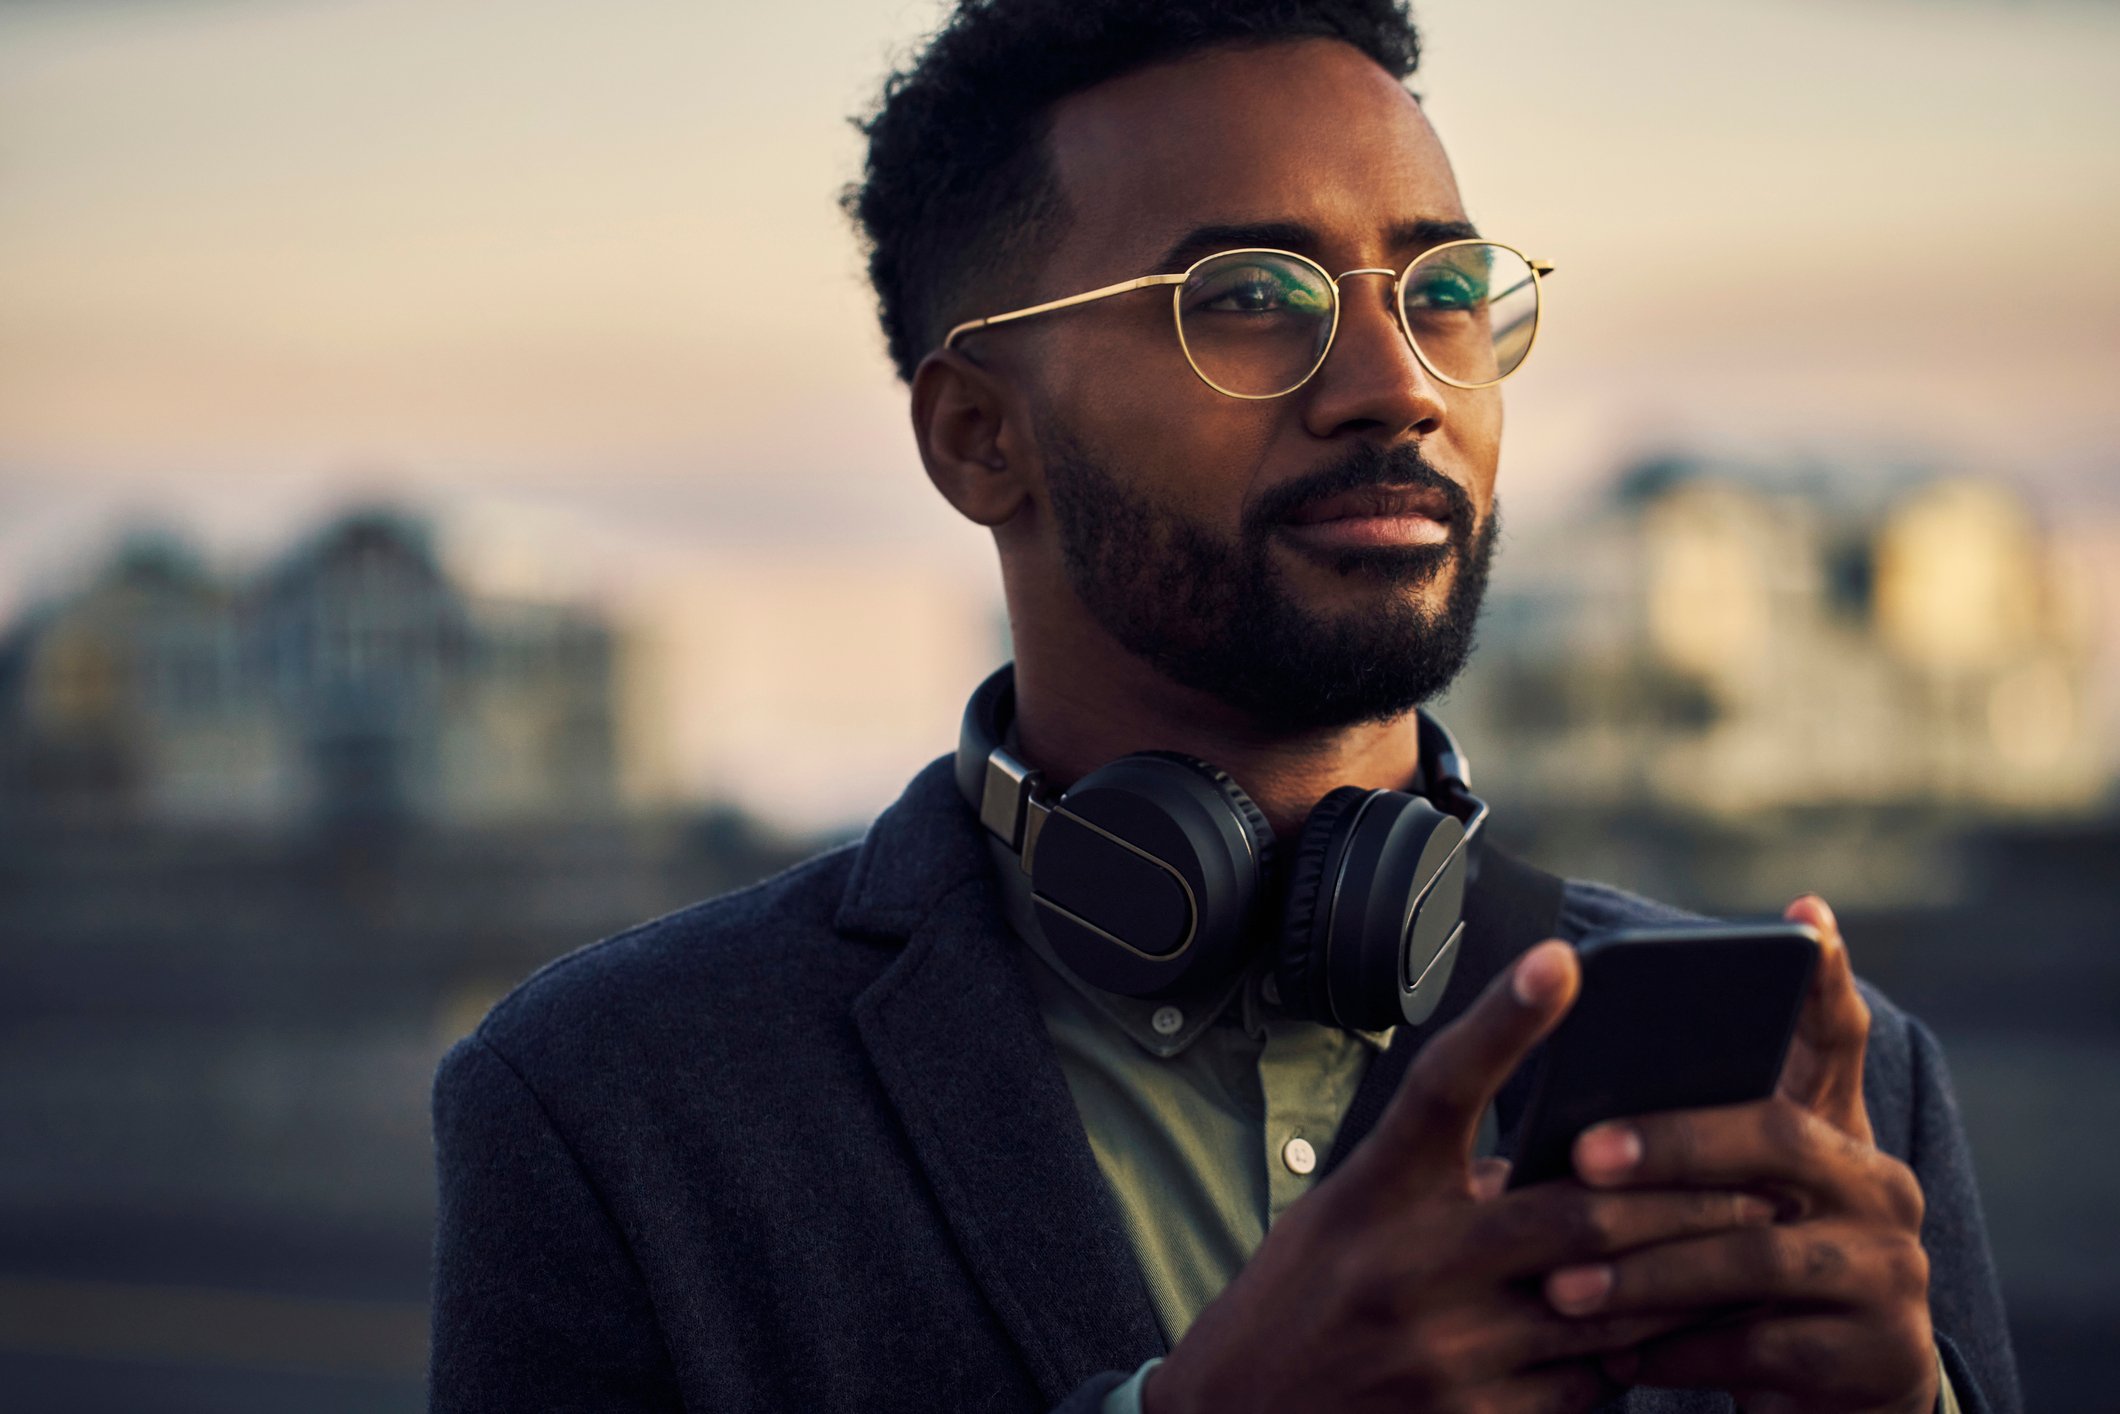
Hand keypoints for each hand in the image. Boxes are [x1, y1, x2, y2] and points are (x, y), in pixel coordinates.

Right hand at [1146, 941, 1780, 1413]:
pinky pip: (1584, 1387)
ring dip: (1679, 1281)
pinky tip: (1660, 1339)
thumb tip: (1555, 1165)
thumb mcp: (1348, 1217)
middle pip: (1574, 1210)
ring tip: (1744, 1255)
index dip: (1503, 1019)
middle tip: (1756, 1180)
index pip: (1442, 1086)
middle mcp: (1406, 1264)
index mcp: (1371, 1192)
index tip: (1564, 957)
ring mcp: (1440, 1352)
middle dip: (1681, 1197)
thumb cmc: (1299, 1301)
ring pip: (1604, 1306)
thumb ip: (1439, 1185)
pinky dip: (1628, 1357)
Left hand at [1542, 897, 1937, 1413]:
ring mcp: (1890, 1272)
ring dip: (1646, 1270)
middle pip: (1773, 1138)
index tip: (1801, 915)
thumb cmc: (1748, 1279)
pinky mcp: (1879, 1357)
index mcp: (1837, 1135)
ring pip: (1754, 1253)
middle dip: (1671, 1144)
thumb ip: (1685, 1137)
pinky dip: (1677, 1348)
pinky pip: (1760, 1346)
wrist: (1834, 1405)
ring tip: (1560, 1285)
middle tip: (1582, 1156)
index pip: (1837, 1040)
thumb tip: (1573, 1091)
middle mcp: (1879, 1188)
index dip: (1823, 980)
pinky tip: (1613, 1353)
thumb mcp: (1727, 1201)